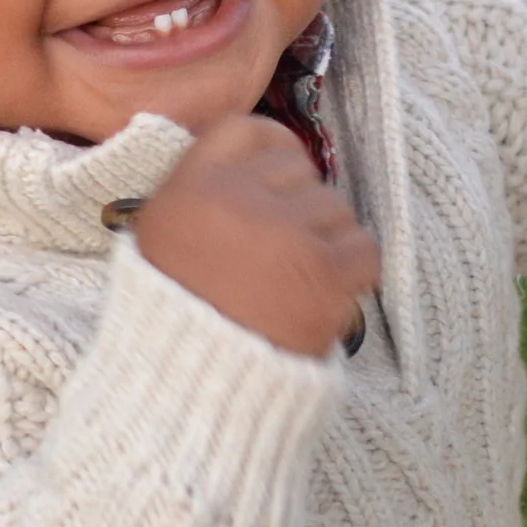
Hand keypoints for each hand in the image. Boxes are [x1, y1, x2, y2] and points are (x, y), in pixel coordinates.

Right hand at [131, 112, 381, 359]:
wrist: (194, 395)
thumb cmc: (179, 322)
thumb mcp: (161, 239)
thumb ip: (202, 190)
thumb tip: (262, 155)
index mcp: (189, 188)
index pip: (250, 131)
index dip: (274, 153)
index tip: (280, 183)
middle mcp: (236, 201)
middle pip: (300, 170)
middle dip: (298, 208)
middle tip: (278, 258)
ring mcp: (284, 234)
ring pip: (336, 208)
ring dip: (325, 244)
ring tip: (292, 285)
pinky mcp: (324, 274)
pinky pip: (364, 248)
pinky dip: (352, 274)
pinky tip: (322, 297)